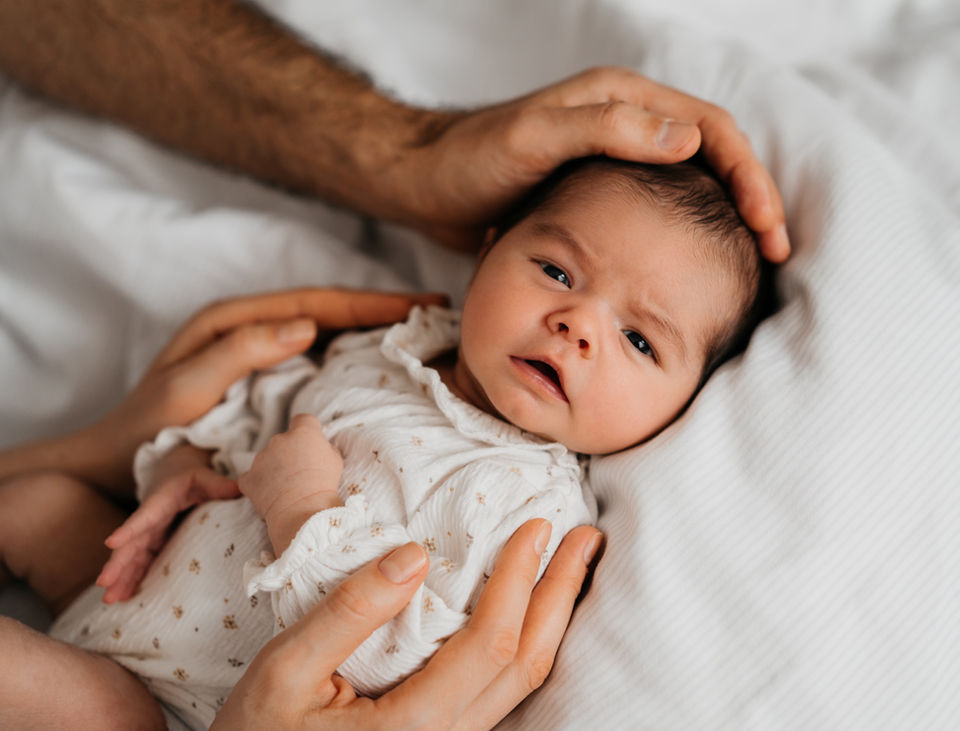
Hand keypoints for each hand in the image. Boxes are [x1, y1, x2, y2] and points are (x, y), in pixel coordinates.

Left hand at [78, 288, 445, 492]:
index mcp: (234, 321)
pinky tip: (385, 368)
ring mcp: (261, 356)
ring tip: (424, 333)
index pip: (315, 304)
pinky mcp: (267, 383)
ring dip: (375, 331)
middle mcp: (252, 330)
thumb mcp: (186, 388)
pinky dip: (356, 360)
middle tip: (437, 311)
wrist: (114, 467)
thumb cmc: (145, 430)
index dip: (369, 302)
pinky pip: (320, 364)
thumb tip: (306, 325)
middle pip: (330, 312)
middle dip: (382, 310)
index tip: (418, 303)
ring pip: (330, 335)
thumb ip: (240, 351)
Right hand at [95, 444, 239, 602]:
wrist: (175, 473)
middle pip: (132, 542)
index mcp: (161, 500)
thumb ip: (220, 484)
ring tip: (109, 599)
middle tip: (104, 583)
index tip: (111, 542)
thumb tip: (242, 489)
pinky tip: (123, 597)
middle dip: (118, 563)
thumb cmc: (192, 476)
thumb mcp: (205, 476)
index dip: (129, 529)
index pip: (144, 516)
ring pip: (132, 557)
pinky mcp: (153, 542)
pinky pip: (140, 562)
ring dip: (120, 577)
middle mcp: (150, 519)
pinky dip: (131, 578)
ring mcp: (149, 533)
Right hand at [212, 519, 602, 729]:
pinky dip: (527, 641)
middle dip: (560, 595)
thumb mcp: (285, 669)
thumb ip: (349, 612)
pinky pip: (503, 690)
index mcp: (413, 726)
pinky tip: (532, 608)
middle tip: (587, 538)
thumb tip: (413, 555)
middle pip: (526, 666)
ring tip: (572, 565)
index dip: (520, 581)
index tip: (535, 528)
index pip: (490, 644)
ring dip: (553, 618)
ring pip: (523, 683)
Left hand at [239, 413, 343, 553]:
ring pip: (267, 459)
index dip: (306, 430)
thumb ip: (324, 448)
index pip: (303, 420)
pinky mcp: (249, 477)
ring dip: (274, 468)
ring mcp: (261, 458)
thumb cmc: (324, 485)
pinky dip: (259, 484)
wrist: (303, 511)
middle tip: (300, 472)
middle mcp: (279, 440)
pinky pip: (252, 477)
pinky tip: (270, 495)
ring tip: (286, 488)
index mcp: (302, 433)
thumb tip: (317, 448)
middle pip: (283, 441)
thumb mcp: (335, 460)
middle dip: (289, 453)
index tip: (309, 443)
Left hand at [393, 67, 788, 260]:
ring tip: (747, 268)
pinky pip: (655, 211)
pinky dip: (683, 235)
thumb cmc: (471, 161)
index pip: (712, 129)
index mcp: (622, 99)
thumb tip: (690, 136)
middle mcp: (625, 123)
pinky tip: (688, 271)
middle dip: (749, 202)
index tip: (768, 229)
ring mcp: (612, 159)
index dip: (748, 177)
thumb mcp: (534, 139)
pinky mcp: (595, 193)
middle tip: (774, 256)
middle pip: (711, 157)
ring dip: (722, 221)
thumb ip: (606, 129)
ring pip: (687, 187)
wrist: (424, 185)